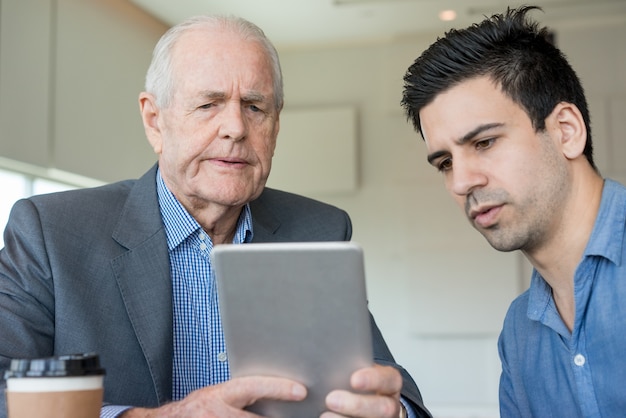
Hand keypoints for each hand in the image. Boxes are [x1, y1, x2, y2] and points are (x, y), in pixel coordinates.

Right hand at [120, 376, 306, 416]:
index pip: (254, 386)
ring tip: (286, 417)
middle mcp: (216, 412)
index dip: (279, 388)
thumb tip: (274, 397)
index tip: (301, 391)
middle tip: (301, 415)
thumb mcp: (216, 397)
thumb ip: (241, 397)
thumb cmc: (194, 411)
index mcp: (220, 395)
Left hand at [322, 364, 402, 417]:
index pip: (389, 379)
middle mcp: (390, 406)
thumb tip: (312, 378)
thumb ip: (340, 372)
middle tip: (331, 399)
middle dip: (358, 405)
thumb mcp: (353, 372)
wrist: (358, 403)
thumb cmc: (352, 384)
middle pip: (384, 408)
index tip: (353, 380)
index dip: (374, 379)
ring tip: (324, 415)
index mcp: (389, 384)